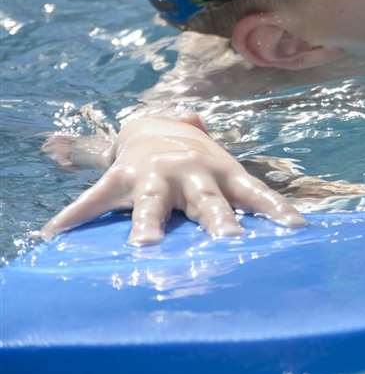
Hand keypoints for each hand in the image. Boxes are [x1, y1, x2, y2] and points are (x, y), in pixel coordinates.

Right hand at [40, 113, 306, 245]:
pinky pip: (96, 199)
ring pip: (153, 202)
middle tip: (229, 243)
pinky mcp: (120, 179)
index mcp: (223, 174)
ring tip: (144, 246)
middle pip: (208, 201)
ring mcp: (155, 175)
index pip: (257, 194)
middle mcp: (192, 173)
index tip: (296, 230)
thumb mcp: (227, 172)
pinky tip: (56, 233)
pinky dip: (75, 216)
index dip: (277, 211)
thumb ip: (253, 195)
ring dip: (148, 223)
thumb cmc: (200, 165)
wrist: (153, 128)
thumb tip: (300, 223)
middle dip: (218, 221)